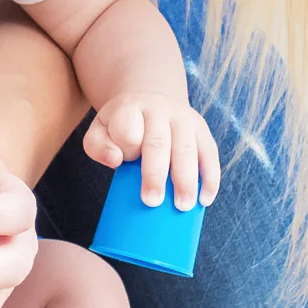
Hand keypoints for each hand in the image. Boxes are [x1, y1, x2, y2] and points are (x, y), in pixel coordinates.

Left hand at [83, 93, 220, 209]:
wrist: (150, 101)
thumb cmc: (122, 125)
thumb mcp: (101, 130)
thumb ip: (97, 145)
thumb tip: (115, 160)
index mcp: (131, 108)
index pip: (128, 129)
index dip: (127, 147)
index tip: (123, 164)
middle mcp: (159, 110)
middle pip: (158, 143)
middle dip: (155, 174)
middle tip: (152, 202)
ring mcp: (184, 118)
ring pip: (187, 149)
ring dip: (186, 180)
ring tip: (183, 205)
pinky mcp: (202, 130)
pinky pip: (210, 154)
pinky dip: (209, 178)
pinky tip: (205, 199)